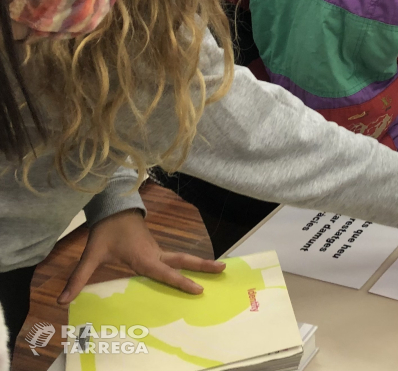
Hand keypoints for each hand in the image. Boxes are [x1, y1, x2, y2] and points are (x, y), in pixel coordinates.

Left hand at [59, 210, 224, 304]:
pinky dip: (184, 265)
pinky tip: (189, 272)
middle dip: (203, 265)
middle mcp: (154, 254)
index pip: (165, 273)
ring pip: (180, 259)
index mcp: (143, 258)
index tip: (199, 289)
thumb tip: (62, 299)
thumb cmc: (105, 232)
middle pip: (183, 260)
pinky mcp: (154, 249)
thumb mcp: (91, 255)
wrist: (113, 209)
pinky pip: (172, 260)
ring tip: (217, 269)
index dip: (181, 282)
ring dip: (198, 264)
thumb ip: (78, 278)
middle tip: (224, 269)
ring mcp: (156, 250)